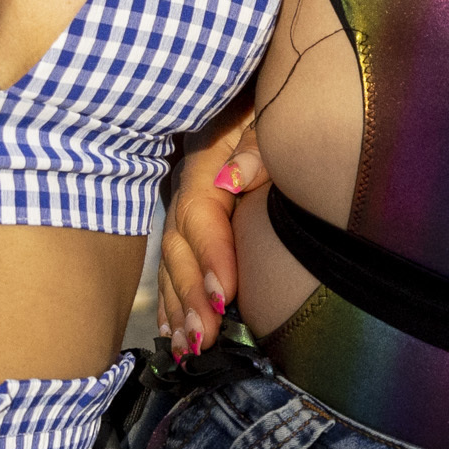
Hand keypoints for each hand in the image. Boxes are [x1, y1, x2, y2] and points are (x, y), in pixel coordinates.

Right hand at [157, 114, 259, 358]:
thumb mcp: (269, 118)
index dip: (212, 257)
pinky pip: (175, 268)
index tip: (225, 295)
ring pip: (174, 265)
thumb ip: (258, 146)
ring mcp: (189, 213)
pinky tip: (173, 334)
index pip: (203, 216)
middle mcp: (192, 194)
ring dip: (179, 309)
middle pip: (181, 248)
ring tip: (188, 349)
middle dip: (191, 297)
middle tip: (203, 339)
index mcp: (208, 165)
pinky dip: (172, 303)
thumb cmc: (276, 109)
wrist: (266, 100)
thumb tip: (235, 177)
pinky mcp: (195, 229)